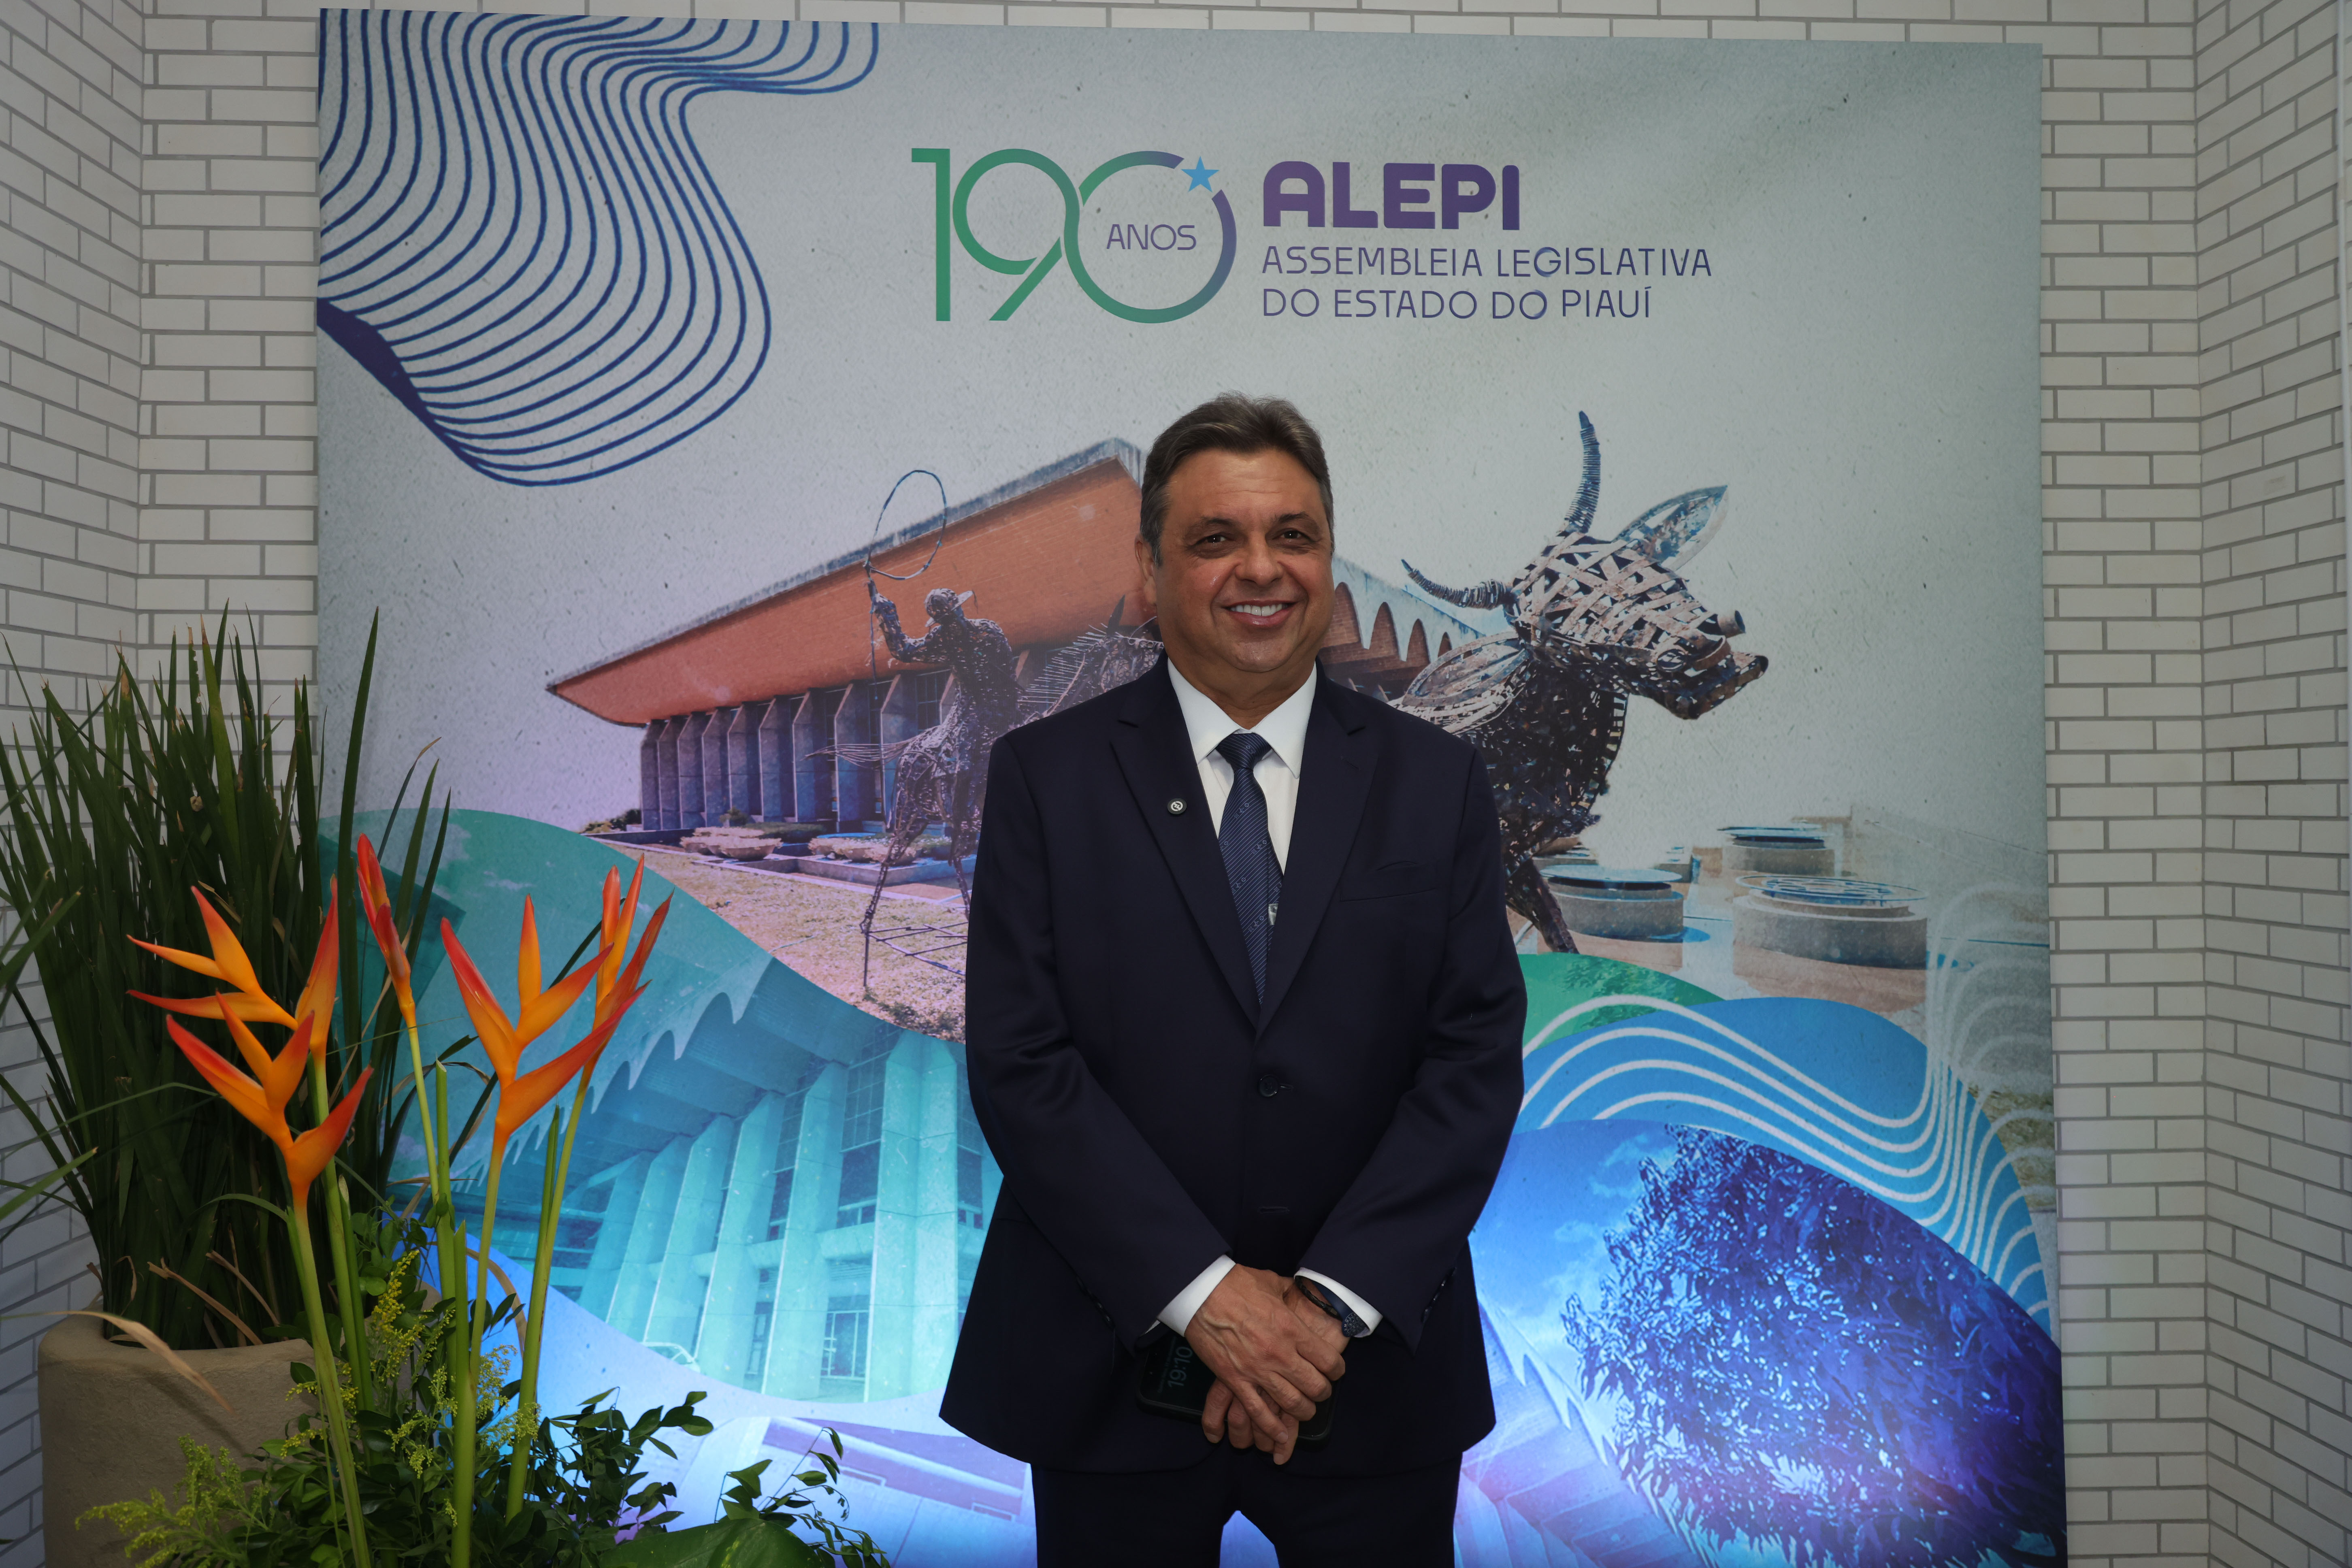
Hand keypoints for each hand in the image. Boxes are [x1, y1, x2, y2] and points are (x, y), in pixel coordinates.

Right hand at [1183, 1266, 1344, 1462]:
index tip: (1335, 1371)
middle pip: (1315, 1386)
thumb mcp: (1272, 1282)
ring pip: (1291, 1403)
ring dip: (1303, 1411)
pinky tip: (1282, 1435)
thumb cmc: (1235, 1284)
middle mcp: (1280, 1353)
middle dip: (1322, 1393)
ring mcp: (1257, 1370)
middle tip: (1321, 1391)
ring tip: (1305, 1410)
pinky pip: (1257, 1411)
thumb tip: (1300, 1290)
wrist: (1200, 1292)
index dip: (1337, 1370)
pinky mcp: (1235, 1380)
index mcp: (1292, 1329)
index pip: (1328, 1361)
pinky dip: (1271, 1427)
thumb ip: (1290, 1291)